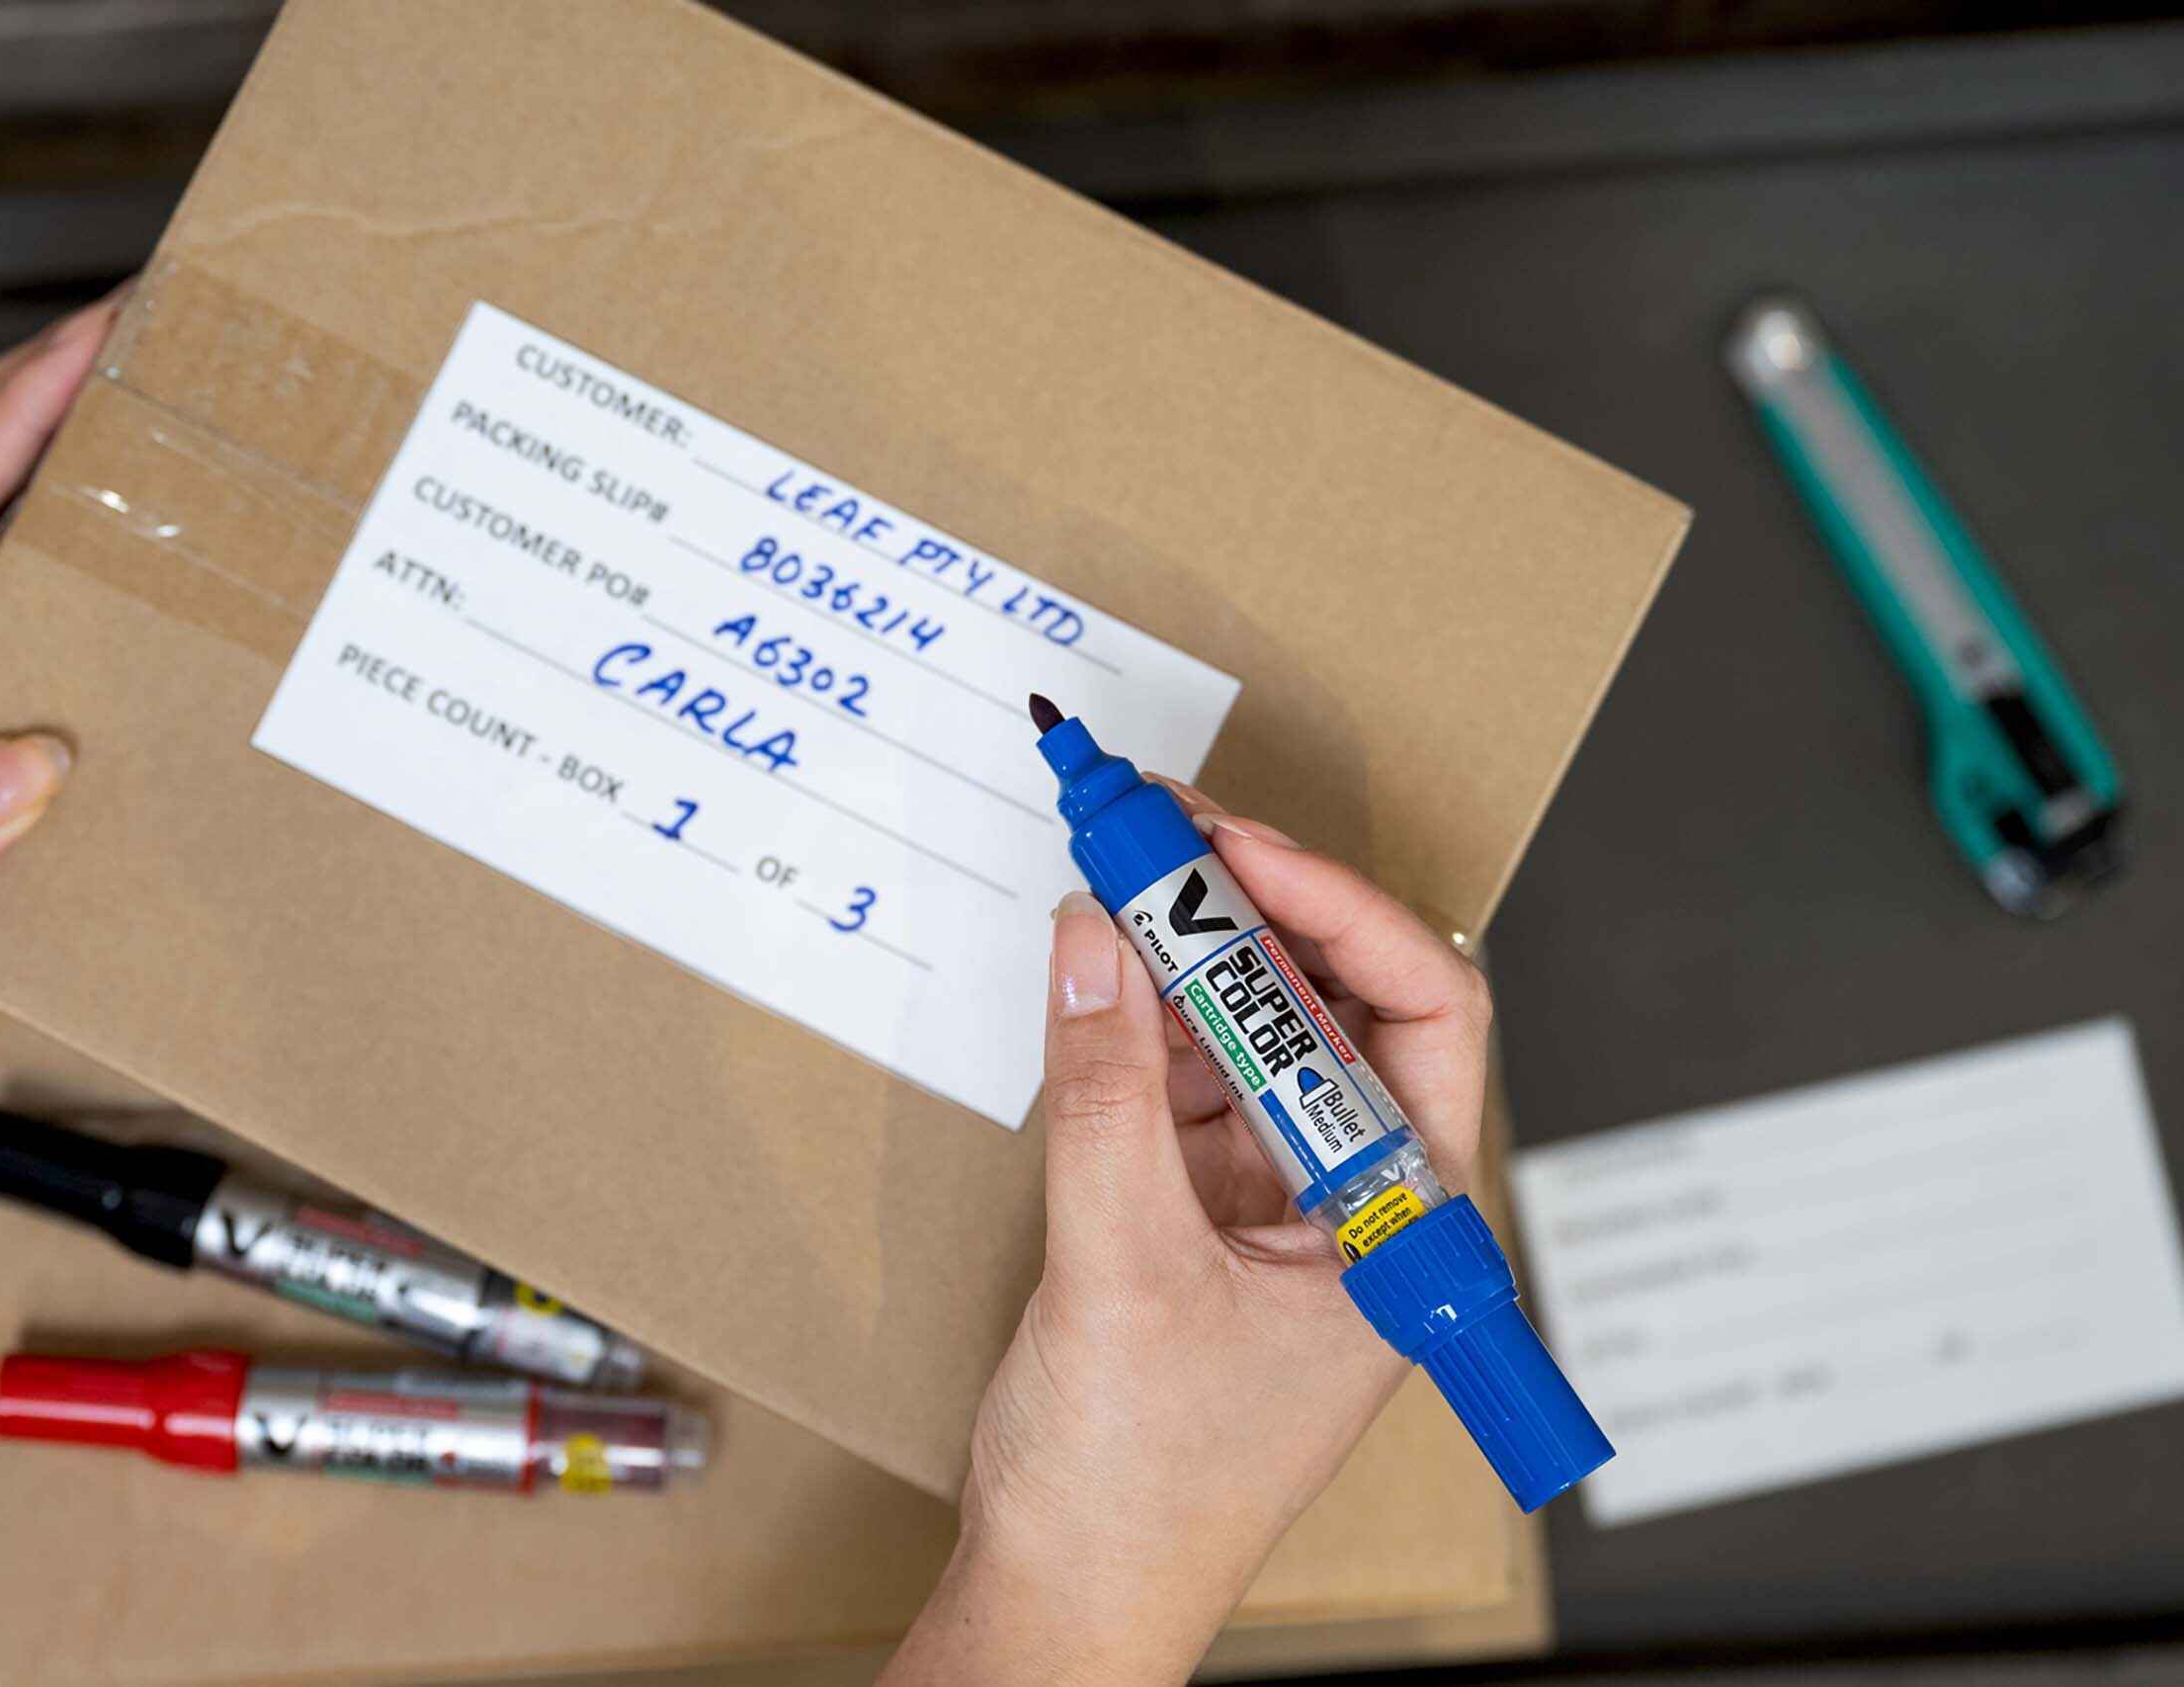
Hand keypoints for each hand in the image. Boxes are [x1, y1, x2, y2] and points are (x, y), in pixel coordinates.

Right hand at [882, 797, 1491, 1686]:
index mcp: (1406, 1226)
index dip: (1338, 912)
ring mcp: (1278, 1203)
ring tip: (1116, 868)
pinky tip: (1093, 964)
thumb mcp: (1121, 1270)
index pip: (1423, 1016)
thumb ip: (1103, 1092)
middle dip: (1250, 909)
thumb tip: (1092, 939)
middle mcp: (1360, 1201)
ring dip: (1183, 950)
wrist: (1065, 1592)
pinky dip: (1136, 1015)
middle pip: (1337, 1006)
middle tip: (1157, 828)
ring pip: (1253, 1031)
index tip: (1236, 850)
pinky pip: (1181, 1077)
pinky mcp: (1198, 1208)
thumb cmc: (1140, 1489)